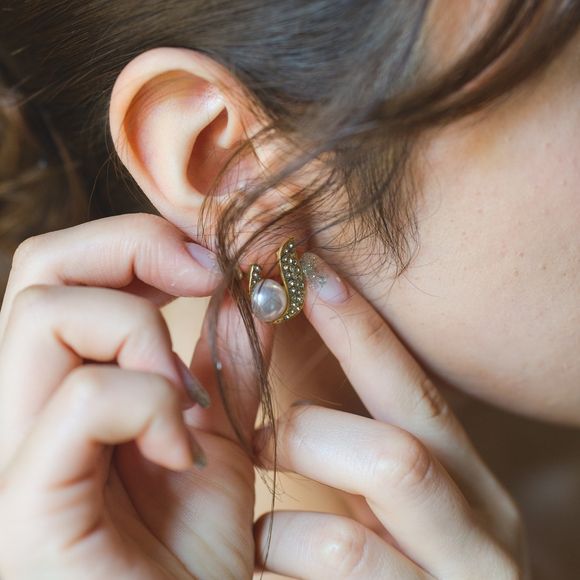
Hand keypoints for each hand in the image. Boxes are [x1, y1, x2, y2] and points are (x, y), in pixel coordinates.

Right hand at [0, 214, 270, 579]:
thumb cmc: (190, 556)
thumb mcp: (220, 438)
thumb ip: (224, 361)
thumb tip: (248, 289)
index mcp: (61, 388)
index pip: (61, 269)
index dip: (137, 243)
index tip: (213, 266)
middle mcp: (19, 410)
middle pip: (39, 268)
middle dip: (132, 251)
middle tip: (203, 283)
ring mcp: (13, 454)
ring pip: (45, 315)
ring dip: (141, 334)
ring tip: (185, 397)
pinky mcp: (23, 504)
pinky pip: (82, 400)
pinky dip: (149, 404)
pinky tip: (181, 450)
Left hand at [253, 252, 526, 578]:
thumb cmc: (373, 572)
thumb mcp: (361, 496)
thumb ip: (325, 424)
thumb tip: (259, 341)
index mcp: (466, 488)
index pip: (416, 391)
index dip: (363, 327)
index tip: (309, 270)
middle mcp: (481, 533)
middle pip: (410, 435)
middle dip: (325, 395)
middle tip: (257, 394)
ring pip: (387, 482)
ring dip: (303, 458)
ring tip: (257, 467)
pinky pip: (343, 560)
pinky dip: (284, 541)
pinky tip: (257, 548)